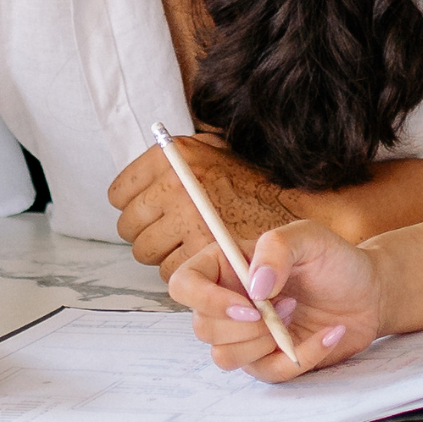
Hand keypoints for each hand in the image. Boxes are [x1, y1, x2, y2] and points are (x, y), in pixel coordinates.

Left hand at [107, 135, 298, 278]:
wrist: (303, 207)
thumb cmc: (258, 184)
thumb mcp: (217, 150)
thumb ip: (183, 154)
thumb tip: (154, 149)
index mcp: (174, 159)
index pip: (120, 192)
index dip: (131, 205)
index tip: (144, 210)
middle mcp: (176, 185)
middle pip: (129, 226)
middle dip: (146, 233)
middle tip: (168, 235)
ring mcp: (187, 220)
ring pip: (147, 253)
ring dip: (164, 255)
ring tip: (190, 248)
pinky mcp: (202, 253)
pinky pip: (171, 272)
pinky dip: (186, 271)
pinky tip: (206, 261)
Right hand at [167, 220, 384, 381]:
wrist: (369, 294)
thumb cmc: (334, 261)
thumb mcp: (310, 237)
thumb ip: (277, 248)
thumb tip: (253, 287)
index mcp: (226, 267)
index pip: (184, 284)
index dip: (205, 299)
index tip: (247, 305)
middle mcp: (228, 302)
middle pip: (202, 328)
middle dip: (246, 324)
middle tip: (288, 303)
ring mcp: (245, 336)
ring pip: (225, 357)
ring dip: (265, 341)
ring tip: (299, 314)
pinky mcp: (268, 362)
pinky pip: (267, 374)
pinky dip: (300, 357)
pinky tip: (326, 335)